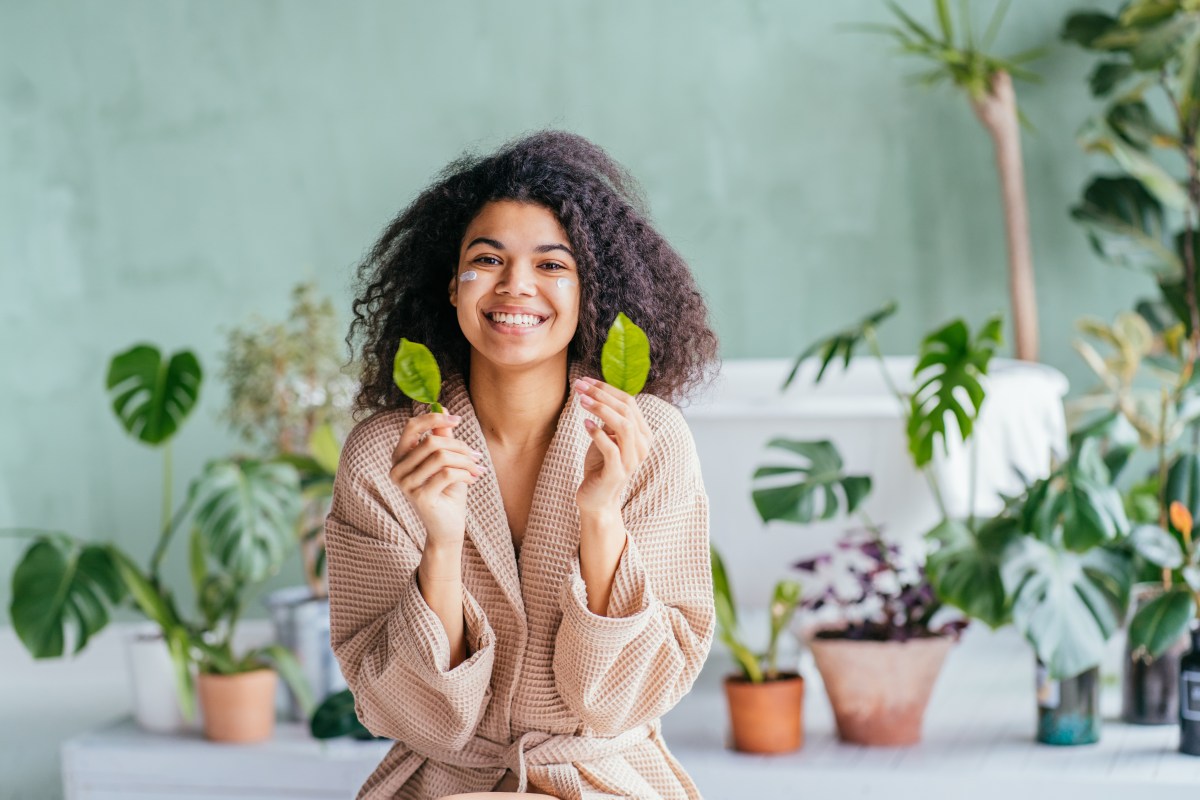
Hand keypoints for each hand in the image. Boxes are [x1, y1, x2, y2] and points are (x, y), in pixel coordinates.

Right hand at [389, 412, 485, 548]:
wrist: (448, 527)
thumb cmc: (447, 492)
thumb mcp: (447, 460)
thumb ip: (442, 436)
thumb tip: (442, 407)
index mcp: (400, 457)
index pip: (411, 427)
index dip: (434, 418)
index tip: (458, 419)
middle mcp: (397, 469)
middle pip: (431, 441)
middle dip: (460, 446)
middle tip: (476, 456)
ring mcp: (405, 484)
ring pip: (441, 456)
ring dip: (465, 460)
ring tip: (477, 468)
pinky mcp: (419, 497)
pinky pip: (447, 474)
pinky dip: (466, 473)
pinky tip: (473, 479)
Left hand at [573, 377, 650, 515]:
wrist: (597, 500)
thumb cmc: (600, 466)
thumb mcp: (607, 438)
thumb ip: (609, 419)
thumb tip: (598, 391)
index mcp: (642, 435)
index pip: (629, 402)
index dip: (607, 389)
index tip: (585, 380)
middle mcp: (641, 446)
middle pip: (627, 410)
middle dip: (601, 395)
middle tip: (579, 385)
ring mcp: (631, 461)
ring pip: (623, 426)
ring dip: (601, 410)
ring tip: (581, 401)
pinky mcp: (617, 473)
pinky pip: (611, 449)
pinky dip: (597, 434)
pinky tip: (584, 424)